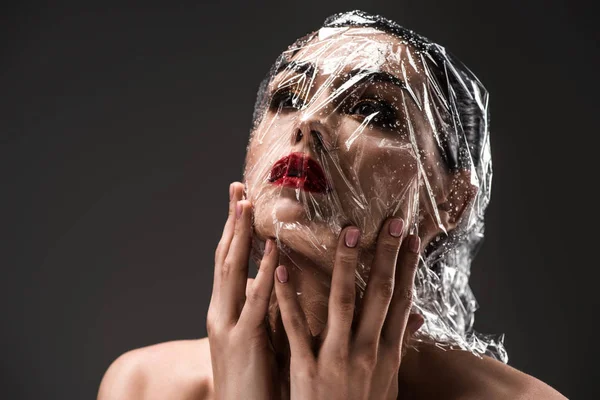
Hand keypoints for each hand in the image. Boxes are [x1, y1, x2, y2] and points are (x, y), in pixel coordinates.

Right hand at [207, 182, 279, 399]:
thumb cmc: (255, 381)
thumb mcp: (257, 339)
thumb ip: (263, 310)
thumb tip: (279, 284)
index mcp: (226, 311)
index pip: (228, 262)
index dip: (233, 230)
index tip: (239, 200)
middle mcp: (221, 313)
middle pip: (225, 258)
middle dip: (231, 222)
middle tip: (237, 188)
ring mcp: (228, 326)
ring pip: (232, 272)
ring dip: (240, 236)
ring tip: (247, 204)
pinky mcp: (243, 343)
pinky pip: (255, 302)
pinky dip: (263, 272)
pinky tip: (272, 249)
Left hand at [274, 219, 423, 399]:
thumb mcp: (388, 383)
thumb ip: (400, 347)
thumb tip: (417, 318)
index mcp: (387, 355)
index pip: (401, 302)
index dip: (407, 268)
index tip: (411, 237)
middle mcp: (367, 352)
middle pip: (379, 295)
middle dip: (386, 255)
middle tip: (390, 222)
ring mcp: (337, 359)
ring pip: (342, 302)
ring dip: (344, 265)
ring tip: (346, 232)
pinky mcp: (306, 368)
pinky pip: (296, 327)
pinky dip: (288, 296)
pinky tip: (281, 268)